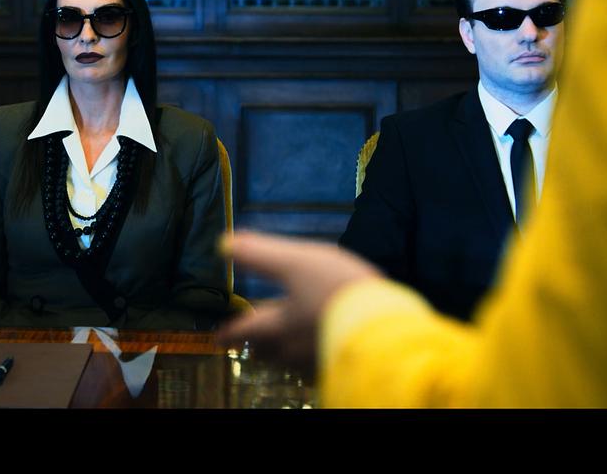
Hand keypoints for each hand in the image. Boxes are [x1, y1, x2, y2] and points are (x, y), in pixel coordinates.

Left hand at [217, 230, 381, 368]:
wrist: (388, 327)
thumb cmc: (337, 290)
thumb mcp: (296, 262)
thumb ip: (260, 254)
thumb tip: (223, 244)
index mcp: (279, 325)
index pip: (247, 329)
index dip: (230, 331)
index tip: (219, 337)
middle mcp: (295, 349)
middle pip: (268, 351)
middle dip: (257, 345)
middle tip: (250, 344)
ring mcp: (321, 359)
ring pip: (292, 361)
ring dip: (282, 352)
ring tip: (282, 347)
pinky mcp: (345, 363)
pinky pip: (319, 363)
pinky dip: (312, 356)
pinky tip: (321, 349)